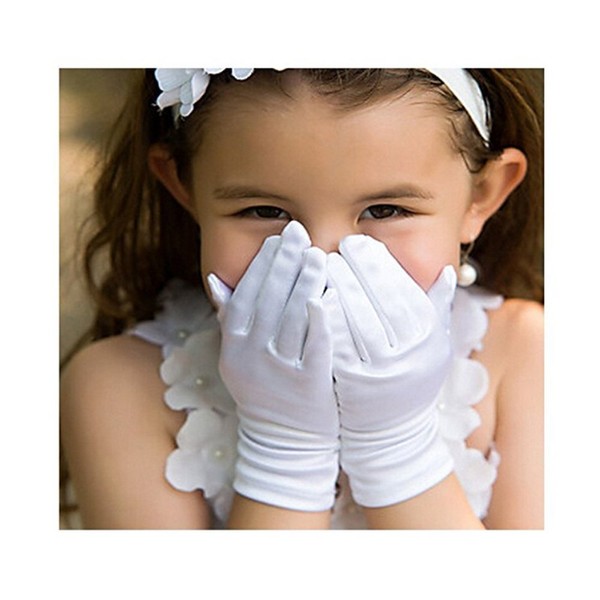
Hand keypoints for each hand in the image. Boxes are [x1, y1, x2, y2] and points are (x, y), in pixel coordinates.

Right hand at [208, 221, 338, 511]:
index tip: (277, 239)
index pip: (245, 296)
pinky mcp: (306, 388)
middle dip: (283, 263)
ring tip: (317, 255)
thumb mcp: (239, 357)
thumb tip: (216, 280)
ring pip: (290, 319)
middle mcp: (250, 357)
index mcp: (234, 347)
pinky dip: (318, 322)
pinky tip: (327, 297)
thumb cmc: (264, 391)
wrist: (283, 441)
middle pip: (267, 301)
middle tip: (299, 233)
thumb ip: (231, 319)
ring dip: (303, 283)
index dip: (261, 265)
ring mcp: (278, 373)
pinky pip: (312, 348)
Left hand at [326, 234, 455, 507]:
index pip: (405, 291)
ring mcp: (382, 371)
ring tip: (322, 262)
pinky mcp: (354, 385)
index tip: (362, 243)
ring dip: (340, 287)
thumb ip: (437, 308)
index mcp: (429, 338)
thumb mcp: (433, 346)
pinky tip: (313, 296)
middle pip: (382, 301)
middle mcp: (410, 354)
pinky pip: (338, 345)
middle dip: (359, 269)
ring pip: (359, 320)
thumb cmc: (410, 380)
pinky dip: (325, 319)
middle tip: (339, 244)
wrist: (390, 433)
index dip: (381, 264)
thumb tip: (448, 271)